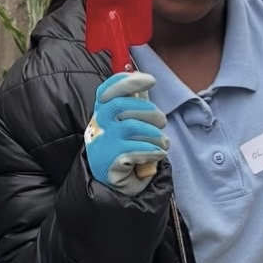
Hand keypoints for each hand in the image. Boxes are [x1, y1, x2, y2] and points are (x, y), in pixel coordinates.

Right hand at [84, 72, 167, 195]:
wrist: (113, 182)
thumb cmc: (124, 148)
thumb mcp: (127, 124)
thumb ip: (135, 104)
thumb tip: (145, 80)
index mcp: (103, 111)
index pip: (108, 89)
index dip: (128, 81)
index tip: (150, 80)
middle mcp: (99, 124)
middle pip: (123, 105)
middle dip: (150, 111)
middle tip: (162, 122)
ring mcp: (103, 141)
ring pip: (133, 127)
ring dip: (156, 135)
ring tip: (163, 143)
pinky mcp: (110, 159)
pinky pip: (137, 149)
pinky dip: (153, 151)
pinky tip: (159, 154)